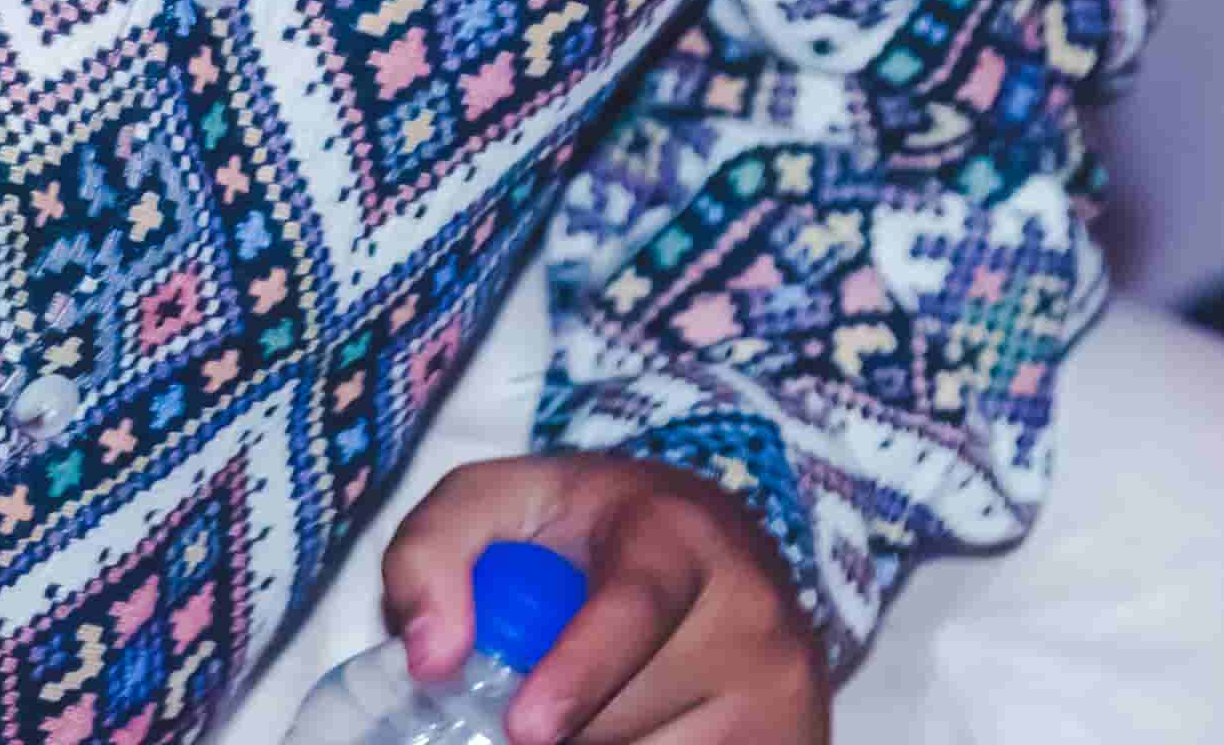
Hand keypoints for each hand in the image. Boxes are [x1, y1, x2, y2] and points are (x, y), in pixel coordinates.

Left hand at [386, 454, 824, 744]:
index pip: (635, 608)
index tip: (526, 728)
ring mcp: (783, 691)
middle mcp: (751, 612)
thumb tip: (428, 658)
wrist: (715, 550)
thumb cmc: (590, 531)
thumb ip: (436, 550)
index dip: (580, 672)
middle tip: (536, 694)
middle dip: (560, 722)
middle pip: (623, 715)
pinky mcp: (795, 741)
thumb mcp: (504, 503)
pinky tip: (636, 725)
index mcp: (678, 534)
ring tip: (594, 701)